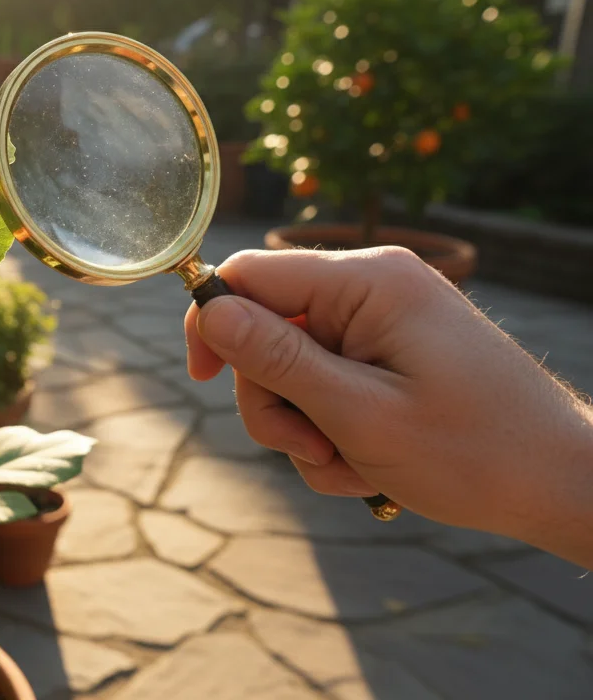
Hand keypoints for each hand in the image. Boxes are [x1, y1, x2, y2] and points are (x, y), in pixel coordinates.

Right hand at [184, 247, 592, 562]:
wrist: (561, 484)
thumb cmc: (473, 452)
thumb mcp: (359, 412)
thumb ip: (279, 359)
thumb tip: (209, 311)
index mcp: (369, 282)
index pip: (251, 274)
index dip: (212, 322)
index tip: (201, 380)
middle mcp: (374, 288)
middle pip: (267, 332)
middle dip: (276, 401)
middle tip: (315, 449)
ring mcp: (384, 322)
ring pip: (293, 369)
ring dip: (306, 428)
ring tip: (354, 466)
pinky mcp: (392, 354)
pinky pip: (329, 387)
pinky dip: (335, 432)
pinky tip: (370, 466)